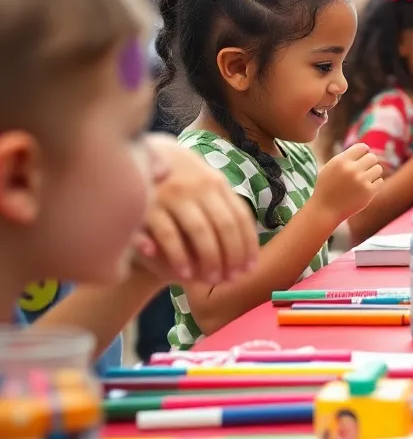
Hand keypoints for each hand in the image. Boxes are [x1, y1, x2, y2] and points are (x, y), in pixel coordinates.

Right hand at [131, 135, 258, 284]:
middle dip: (231, 255)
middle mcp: (199, 187)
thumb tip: (249, 247)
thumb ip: (224, 207)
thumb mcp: (203, 186)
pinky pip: (168, 234)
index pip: (240, 217)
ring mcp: (174, 194)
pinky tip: (184, 275)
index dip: (247, 245)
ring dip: (209, 258)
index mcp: (217, 183)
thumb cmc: (177, 182)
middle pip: (224, 225)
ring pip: (199, 230)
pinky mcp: (150, 205)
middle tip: (232, 279)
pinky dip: (178, 255)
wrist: (137, 158)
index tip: (250, 268)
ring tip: (212, 280)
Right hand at [314, 143, 383, 221]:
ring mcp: (361, 180)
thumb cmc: (327, 187)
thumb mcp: (331, 167)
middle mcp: (351, 169)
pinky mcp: (368, 192)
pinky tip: (365, 189)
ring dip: (373, 174)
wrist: (324, 210)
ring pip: (378, 168)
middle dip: (369, 164)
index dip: (364, 153)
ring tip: (364, 180)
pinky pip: (380, 181)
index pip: (363, 148)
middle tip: (363, 171)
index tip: (361, 160)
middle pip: (372, 157)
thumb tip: (366, 149)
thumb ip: (346, 157)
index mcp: (341, 161)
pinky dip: (375, 185)